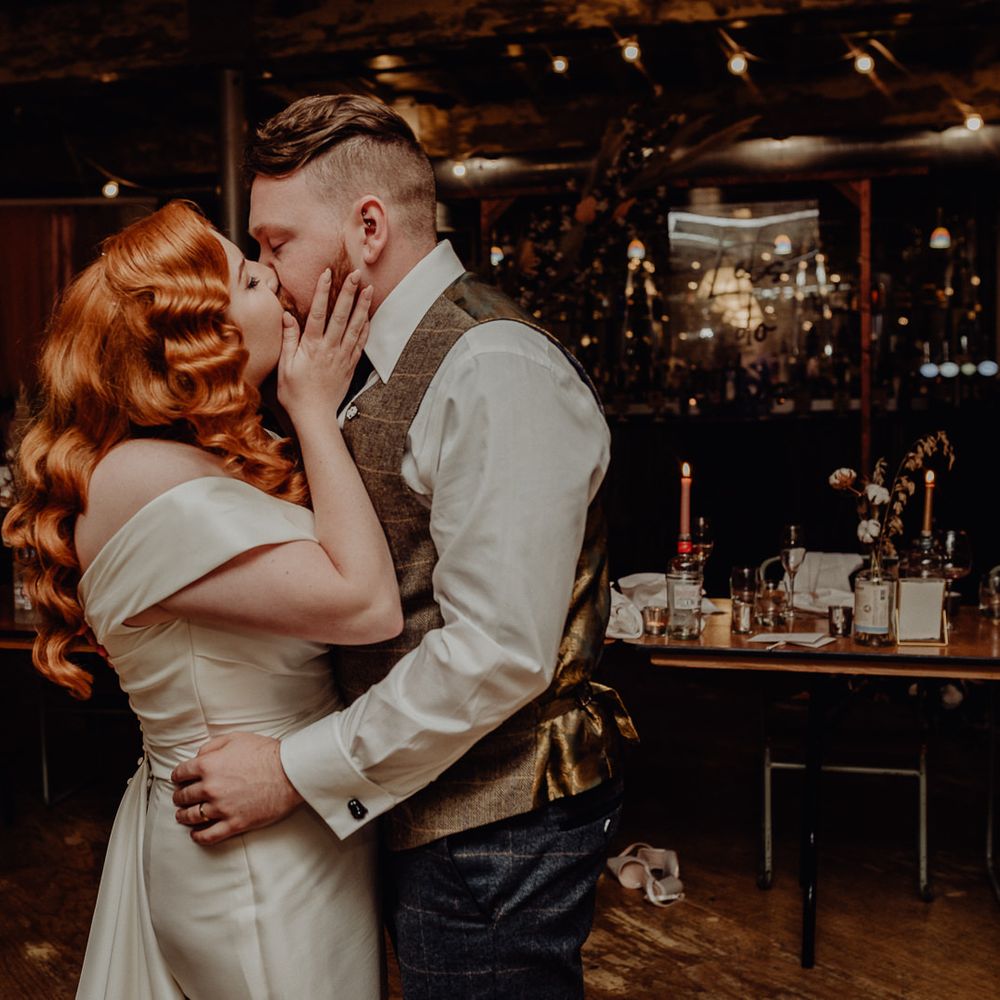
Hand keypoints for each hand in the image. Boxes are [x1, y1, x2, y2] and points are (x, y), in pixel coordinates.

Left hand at [171, 732, 302, 845]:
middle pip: (183, 796)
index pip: (181, 773)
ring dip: (183, 816)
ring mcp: (221, 808)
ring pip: (192, 817)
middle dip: (179, 796)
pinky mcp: (234, 823)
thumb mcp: (237, 738)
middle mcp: (210, 788)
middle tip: (180, 797)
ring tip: (183, 816)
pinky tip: (195, 834)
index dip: (178, 776)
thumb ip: (212, 746)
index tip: (179, 779)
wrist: (290, 771)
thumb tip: (198, 756)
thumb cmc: (266, 753)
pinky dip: (198, 836)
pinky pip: (208, 835)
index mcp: (208, 765)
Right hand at [277, 268, 371, 424]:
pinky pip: (360, 344)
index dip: (323, 291)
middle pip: (341, 316)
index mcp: (311, 346)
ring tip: (368, 289)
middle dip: (348, 293)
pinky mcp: (350, 366)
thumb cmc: (295, 392)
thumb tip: (288, 315)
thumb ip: (289, 339)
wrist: (314, 416)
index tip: (327, 274)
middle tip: (356, 275)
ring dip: (362, 307)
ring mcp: (342, 357)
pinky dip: (365, 329)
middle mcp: (330, 349)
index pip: (318, 313)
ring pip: (355, 327)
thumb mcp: (285, 365)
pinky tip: (368, 316)